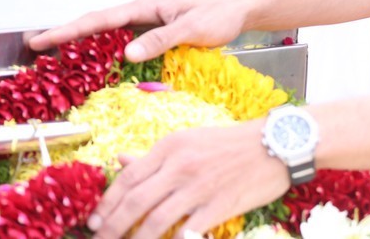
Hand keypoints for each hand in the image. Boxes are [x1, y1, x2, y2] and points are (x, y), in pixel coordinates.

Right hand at [28, 0, 250, 61]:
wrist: (241, 7)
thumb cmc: (220, 14)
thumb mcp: (192, 29)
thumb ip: (160, 40)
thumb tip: (125, 54)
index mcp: (146, 5)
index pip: (100, 19)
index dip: (68, 30)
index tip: (40, 39)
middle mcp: (143, 10)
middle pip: (97, 23)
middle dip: (66, 34)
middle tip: (36, 47)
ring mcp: (148, 20)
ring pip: (108, 31)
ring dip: (83, 41)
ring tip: (55, 55)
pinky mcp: (157, 30)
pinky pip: (124, 39)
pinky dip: (106, 49)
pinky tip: (97, 62)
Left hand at [87, 122, 288, 238]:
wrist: (276, 144)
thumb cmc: (232, 142)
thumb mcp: (190, 140)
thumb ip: (154, 156)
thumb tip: (120, 160)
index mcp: (171, 146)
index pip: (128, 178)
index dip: (106, 204)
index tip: (94, 222)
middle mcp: (181, 165)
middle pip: (135, 202)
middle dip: (112, 228)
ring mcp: (200, 187)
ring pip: (155, 221)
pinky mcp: (219, 206)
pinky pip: (187, 232)